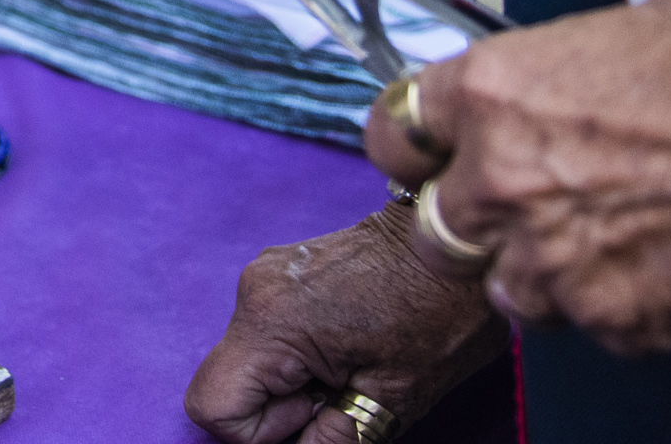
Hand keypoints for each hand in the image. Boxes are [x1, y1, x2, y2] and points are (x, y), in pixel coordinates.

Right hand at [186, 207, 504, 441]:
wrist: (458, 246)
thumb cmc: (438, 316)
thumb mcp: (392, 398)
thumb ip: (333, 439)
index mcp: (272, 322)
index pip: (212, 405)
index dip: (262, 432)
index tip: (319, 411)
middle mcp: (254, 292)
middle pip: (229, 383)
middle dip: (281, 406)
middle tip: (345, 390)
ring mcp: (264, 274)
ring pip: (248, 359)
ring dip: (292, 380)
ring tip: (351, 363)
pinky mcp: (280, 269)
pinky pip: (266, 332)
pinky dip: (297, 354)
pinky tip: (346, 342)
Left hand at [370, 0, 670, 352]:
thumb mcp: (623, 34)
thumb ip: (549, 78)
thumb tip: (537, 94)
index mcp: (495, 90)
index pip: (396, 128)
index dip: (416, 146)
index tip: (428, 154)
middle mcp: (502, 176)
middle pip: (439, 218)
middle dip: (477, 215)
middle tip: (532, 207)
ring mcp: (550, 255)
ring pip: (506, 284)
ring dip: (542, 268)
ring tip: (612, 240)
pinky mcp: (608, 316)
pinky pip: (583, 322)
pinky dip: (614, 306)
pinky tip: (663, 268)